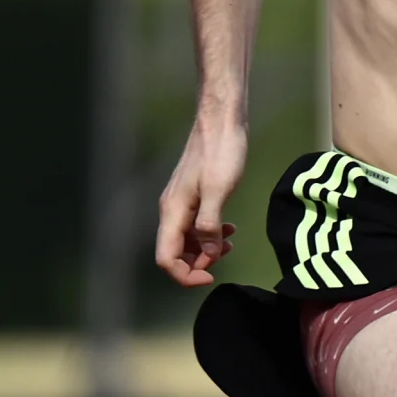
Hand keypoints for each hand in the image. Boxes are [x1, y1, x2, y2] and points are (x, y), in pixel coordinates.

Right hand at [155, 110, 249, 284]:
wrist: (221, 121)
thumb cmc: (220, 153)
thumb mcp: (219, 191)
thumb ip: (210, 225)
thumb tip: (207, 253)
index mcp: (173, 212)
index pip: (166, 258)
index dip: (186, 274)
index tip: (212, 275)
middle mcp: (172, 210)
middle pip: (175, 253)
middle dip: (197, 263)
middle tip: (224, 257)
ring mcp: (182, 203)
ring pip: (186, 240)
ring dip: (206, 249)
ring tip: (230, 244)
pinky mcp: (194, 196)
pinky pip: (196, 225)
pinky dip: (211, 234)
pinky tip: (229, 229)